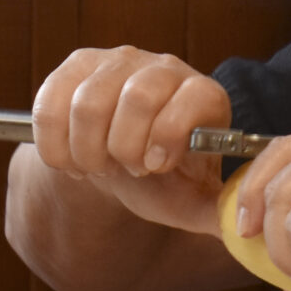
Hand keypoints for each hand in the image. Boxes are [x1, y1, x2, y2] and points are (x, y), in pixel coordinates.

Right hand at [28, 47, 228, 235]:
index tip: (156, 167)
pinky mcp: (75, 66)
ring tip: (99, 165)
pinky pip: (50, 105)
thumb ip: (215, 212)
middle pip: (136, 97)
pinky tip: (70, 158)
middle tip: (126, 168)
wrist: (118, 160)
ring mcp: (116, 62)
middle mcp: (162, 67)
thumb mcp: (189, 199)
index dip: (169, 135)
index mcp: (202, 94)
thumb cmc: (159, 177)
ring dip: (87, 150)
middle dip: (124, 148)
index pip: (192, 97)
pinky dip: (55, 145)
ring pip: (88, 103)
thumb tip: (240, 229)